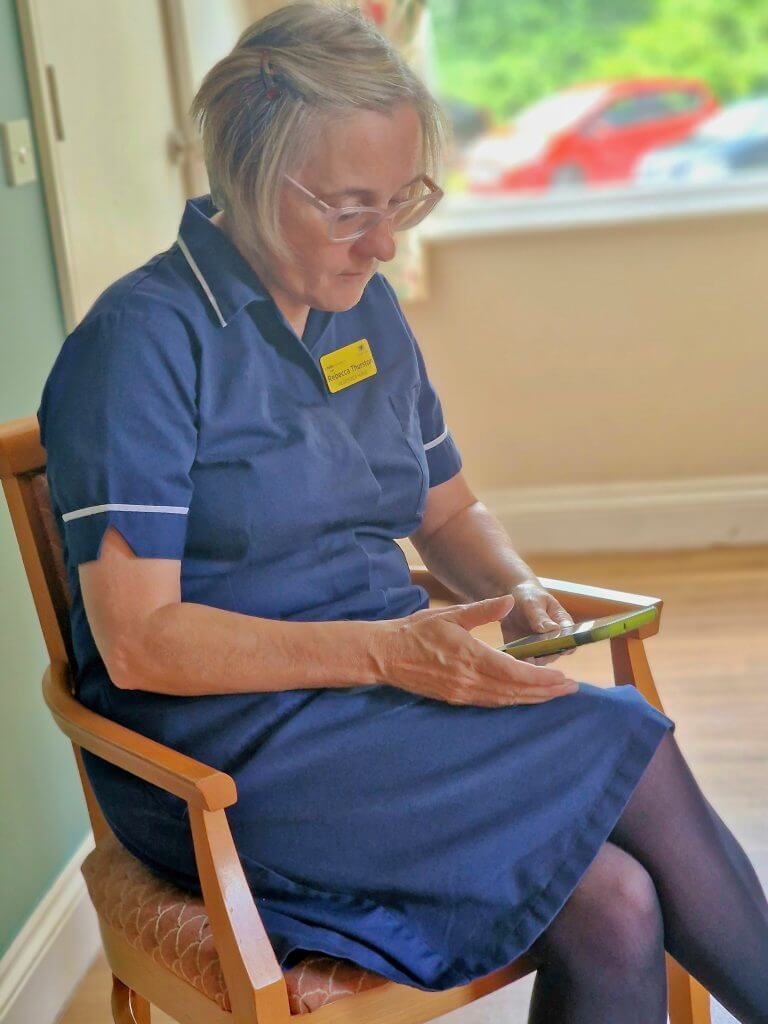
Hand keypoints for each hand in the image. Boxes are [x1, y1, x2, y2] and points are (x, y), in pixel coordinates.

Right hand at [370, 595, 578, 707]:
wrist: (385, 654)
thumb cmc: (416, 631)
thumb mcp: (451, 614)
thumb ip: (482, 610)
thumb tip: (509, 601)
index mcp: (471, 657)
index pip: (515, 673)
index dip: (542, 678)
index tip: (563, 678)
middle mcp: (469, 680)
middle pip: (516, 691)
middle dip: (546, 692)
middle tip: (571, 689)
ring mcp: (462, 692)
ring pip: (505, 700)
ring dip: (532, 699)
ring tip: (554, 694)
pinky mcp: (455, 698)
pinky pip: (490, 703)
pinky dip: (511, 700)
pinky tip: (523, 697)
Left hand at [500, 581, 575, 666]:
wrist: (511, 600)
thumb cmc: (529, 597)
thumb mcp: (533, 602)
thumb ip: (541, 616)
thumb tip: (553, 629)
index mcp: (562, 625)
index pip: (571, 640)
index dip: (567, 646)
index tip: (557, 646)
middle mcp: (553, 641)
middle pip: (553, 654)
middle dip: (544, 656)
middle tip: (533, 655)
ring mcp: (539, 649)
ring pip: (538, 663)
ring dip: (530, 663)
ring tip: (520, 660)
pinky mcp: (523, 653)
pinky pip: (521, 663)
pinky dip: (516, 664)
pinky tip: (508, 661)